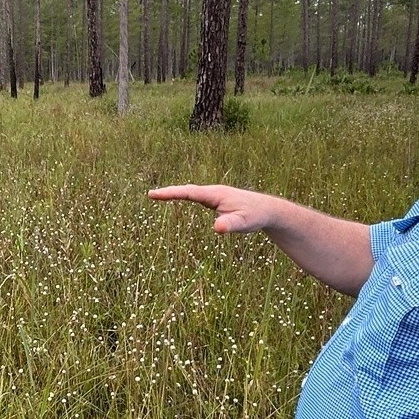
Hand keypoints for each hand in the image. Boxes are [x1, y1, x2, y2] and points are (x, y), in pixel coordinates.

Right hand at [146, 184, 283, 233]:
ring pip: (191, 192)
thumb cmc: (255, 216)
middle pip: (187, 190)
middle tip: (150, 194)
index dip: (171, 193)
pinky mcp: (217, 201)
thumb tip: (217, 228)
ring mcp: (215, 196)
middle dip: (169, 192)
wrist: (268, 210)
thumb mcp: (243, 223)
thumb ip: (230, 225)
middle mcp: (213, 192)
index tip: (154, 194)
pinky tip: (179, 199)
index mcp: (215, 194)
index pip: (188, 192)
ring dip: (175, 193)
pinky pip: (196, 197)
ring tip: (158, 196)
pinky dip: (184, 197)